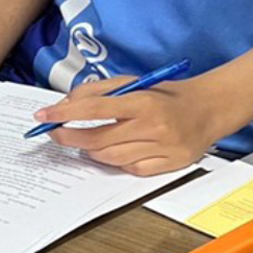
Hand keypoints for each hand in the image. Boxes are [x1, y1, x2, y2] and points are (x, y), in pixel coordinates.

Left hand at [32, 75, 224, 175]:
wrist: (208, 109)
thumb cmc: (167, 94)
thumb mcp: (134, 83)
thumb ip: (99, 91)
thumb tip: (66, 106)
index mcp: (143, 100)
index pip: (95, 108)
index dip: (65, 114)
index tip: (44, 116)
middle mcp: (153, 125)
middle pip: (99, 139)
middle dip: (70, 137)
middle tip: (56, 133)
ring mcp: (162, 148)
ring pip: (111, 158)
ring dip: (92, 150)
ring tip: (86, 142)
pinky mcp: (169, 164)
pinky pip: (131, 170)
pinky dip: (117, 162)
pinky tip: (114, 152)